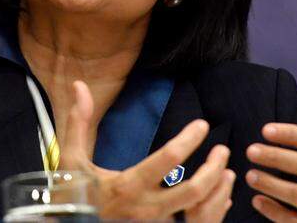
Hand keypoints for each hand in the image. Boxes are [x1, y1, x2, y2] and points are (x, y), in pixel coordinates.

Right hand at [59, 80, 233, 220]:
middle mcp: (145, 209)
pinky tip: (217, 194)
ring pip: (199, 212)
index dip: (189, 140)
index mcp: (127, 186)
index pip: (167, 160)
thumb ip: (78, 122)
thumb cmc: (72, 196)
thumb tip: (80, 86)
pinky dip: (211, 210)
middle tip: (222, 150)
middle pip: (193, 191)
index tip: (202, 124)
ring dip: (216, 190)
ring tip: (225, 170)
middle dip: (213, 169)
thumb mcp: (71, 159)